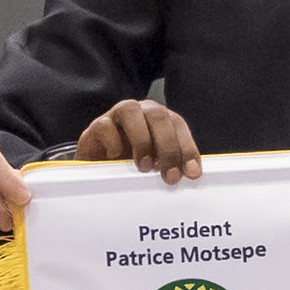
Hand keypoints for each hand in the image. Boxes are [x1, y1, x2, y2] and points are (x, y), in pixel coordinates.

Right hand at [77, 99, 201, 184]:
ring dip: (141, 139)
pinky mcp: (97, 126)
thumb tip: (189, 178)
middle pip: (159, 116)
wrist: (100, 165)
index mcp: (160, 119)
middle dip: (168, 147)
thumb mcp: (155, 165)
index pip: (178, 125)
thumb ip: (170, 165)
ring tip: (144, 166)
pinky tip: (116, 158)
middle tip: (170, 176)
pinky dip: (112, 141)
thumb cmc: (132, 163)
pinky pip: (104, 126)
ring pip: (131, 111)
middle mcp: (141, 112)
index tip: (192, 173)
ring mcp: (117, 115)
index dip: (187, 149)